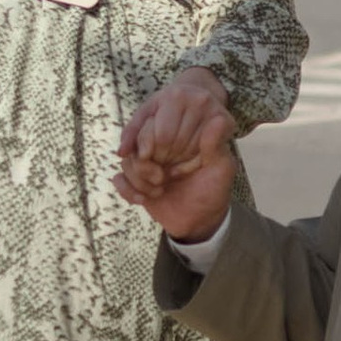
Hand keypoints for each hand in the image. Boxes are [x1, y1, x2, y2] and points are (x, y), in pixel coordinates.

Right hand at [114, 64, 234, 237]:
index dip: (147, 139)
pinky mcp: (137, 183)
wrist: (201, 220)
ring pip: (127, 163)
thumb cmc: (214, 191)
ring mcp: (147, 165)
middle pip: (135, 145)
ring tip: (158, 191)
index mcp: (178, 138)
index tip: (149, 154)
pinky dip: (127, 190)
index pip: (152, 125)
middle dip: (142, 165)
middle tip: (160, 179)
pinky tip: (142, 200)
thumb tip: (219, 119)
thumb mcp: (221, 168)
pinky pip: (119, 180)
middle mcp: (160, 148)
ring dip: (138, 180)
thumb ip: (215, 145)